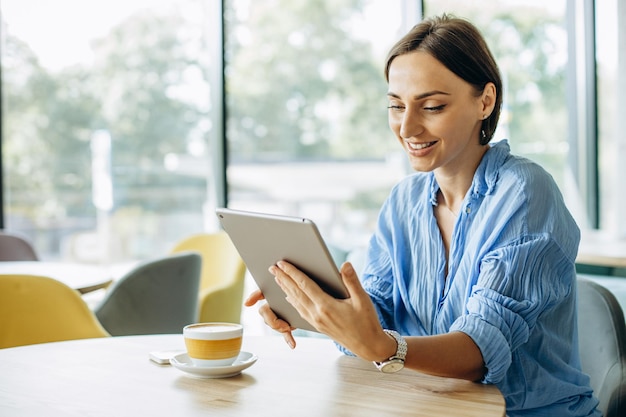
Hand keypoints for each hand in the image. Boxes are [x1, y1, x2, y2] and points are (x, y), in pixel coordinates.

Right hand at [244, 289, 296, 348]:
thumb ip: (282, 286)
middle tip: (283, 324)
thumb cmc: (297, 293)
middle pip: (265, 314)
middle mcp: (273, 306)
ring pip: (274, 325)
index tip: (247, 303)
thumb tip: (260, 294)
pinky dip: (289, 339)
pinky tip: (292, 344)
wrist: (308, 302)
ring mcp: (278, 317)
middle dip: (273, 321)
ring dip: (281, 328)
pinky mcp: (286, 325)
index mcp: (272, 294)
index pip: (260, 293)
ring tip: (289, 327)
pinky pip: (285, 334)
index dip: (253, 297)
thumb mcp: (290, 289)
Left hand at [271, 261, 393, 360]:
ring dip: (285, 289)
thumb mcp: (363, 300)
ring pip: (296, 302)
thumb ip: (352, 281)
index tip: (282, 264)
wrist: (368, 346)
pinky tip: (289, 297)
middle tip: (272, 268)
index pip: (304, 285)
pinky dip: (293, 301)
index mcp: (326, 306)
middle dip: (283, 279)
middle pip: (296, 293)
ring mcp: (316, 321)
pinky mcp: (317, 326)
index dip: (292, 273)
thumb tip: (345, 264)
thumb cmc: (367, 322)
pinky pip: (300, 311)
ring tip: (277, 278)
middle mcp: (317, 314)